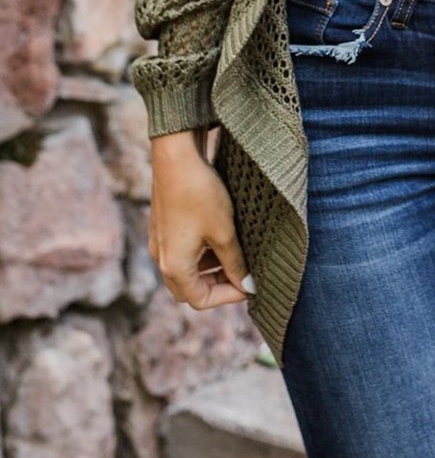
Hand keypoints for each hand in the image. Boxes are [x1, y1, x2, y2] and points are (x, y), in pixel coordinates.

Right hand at [149, 130, 253, 310]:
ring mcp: (159, 241)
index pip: (200, 300)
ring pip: (186, 269)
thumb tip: (248, 286)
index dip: (228, 297)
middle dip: (218, 284)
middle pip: (190, 288)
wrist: (176, 157)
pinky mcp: (162, 225)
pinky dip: (202, 252)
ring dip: (210, 268)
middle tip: (243, 273)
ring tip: (236, 252)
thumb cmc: (200, 195)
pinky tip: (221, 235)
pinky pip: (182, 250)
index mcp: (173, 266)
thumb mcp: (224, 233)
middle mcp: (161, 258)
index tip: (250, 285)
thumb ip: (236, 264)